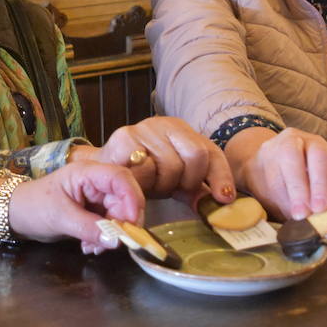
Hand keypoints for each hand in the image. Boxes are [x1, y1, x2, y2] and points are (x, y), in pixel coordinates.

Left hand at [6, 161, 144, 253]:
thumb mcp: (60, 218)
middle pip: (124, 198)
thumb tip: (117, 240)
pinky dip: (104, 238)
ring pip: (119, 214)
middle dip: (121, 223)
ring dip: (112, 235)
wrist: (15, 215)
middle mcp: (95, 182)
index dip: (132, 198)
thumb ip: (88, 228)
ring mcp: (95, 197)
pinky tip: (89, 247)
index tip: (132, 224)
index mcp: (86, 173)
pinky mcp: (93, 211)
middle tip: (113, 244)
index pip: (120, 178)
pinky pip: (109, 224)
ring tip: (93, 249)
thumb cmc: (32, 207)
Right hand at [87, 116, 234, 204]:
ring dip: (163, 185)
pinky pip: (147, 167)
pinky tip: (138, 183)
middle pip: (196, 156)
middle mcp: (166, 123)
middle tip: (173, 191)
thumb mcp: (176, 182)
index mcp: (183, 132)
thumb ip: (197, 191)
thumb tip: (221, 203)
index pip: (212, 152)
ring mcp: (145, 128)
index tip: (223, 199)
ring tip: (152, 186)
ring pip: (172, 164)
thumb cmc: (144, 177)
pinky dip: (145, 182)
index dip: (221, 177)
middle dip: (187, 182)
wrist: (103, 171)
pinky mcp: (125, 136)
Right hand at [224, 126, 326, 220]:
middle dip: (298, 189)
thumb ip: (318, 196)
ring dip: (284, 198)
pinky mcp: (253, 162)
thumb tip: (322, 218)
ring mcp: (269, 149)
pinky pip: (259, 181)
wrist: (267, 166)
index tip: (320, 207)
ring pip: (273, 171)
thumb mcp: (315, 180)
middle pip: (291, 158)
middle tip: (302, 214)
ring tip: (292, 215)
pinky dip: (270, 199)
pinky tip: (279, 209)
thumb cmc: (300, 177)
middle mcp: (291, 140)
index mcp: (314, 144)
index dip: (321, 183)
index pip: (320, 157)